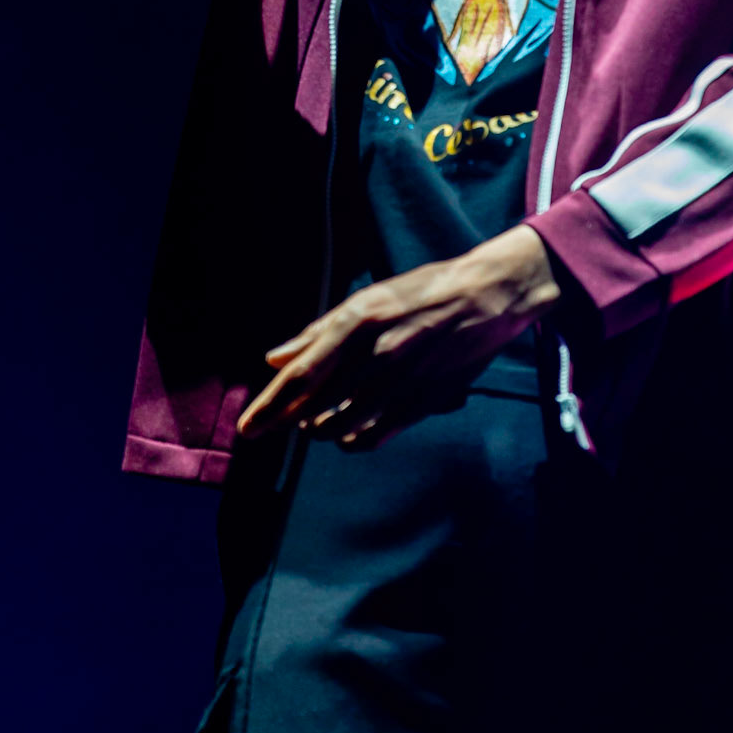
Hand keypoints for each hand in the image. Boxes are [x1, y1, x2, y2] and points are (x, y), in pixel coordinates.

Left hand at [236, 225, 560, 451]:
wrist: (485, 296)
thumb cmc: (423, 291)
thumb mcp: (368, 300)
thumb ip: (319, 332)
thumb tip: (275, 358)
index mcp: (357, 321)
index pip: (302, 374)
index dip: (270, 404)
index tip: (247, 428)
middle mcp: (375, 353)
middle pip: (316, 404)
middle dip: (284, 422)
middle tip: (266, 430)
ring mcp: (401, 380)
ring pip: (344, 424)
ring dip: (321, 429)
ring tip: (313, 424)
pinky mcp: (424, 400)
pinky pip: (378, 434)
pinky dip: (355, 440)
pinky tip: (348, 435)